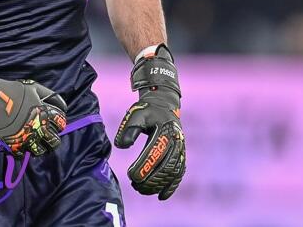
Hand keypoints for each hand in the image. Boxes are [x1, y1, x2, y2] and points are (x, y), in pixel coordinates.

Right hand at [0, 52, 67, 156]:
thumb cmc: (12, 90)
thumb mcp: (33, 87)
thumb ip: (50, 96)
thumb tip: (62, 106)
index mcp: (44, 113)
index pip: (61, 123)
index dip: (60, 123)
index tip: (57, 123)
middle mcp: (36, 128)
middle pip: (54, 142)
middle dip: (54, 139)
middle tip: (49, 136)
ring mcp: (24, 138)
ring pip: (40, 151)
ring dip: (40, 147)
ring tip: (37, 141)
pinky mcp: (12, 145)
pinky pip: (23, 154)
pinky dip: (24, 151)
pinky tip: (23, 143)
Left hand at [115, 44, 185, 199]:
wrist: (164, 105)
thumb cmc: (147, 110)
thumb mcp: (136, 114)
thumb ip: (128, 129)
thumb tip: (122, 146)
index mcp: (164, 130)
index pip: (154, 152)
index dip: (144, 166)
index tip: (131, 176)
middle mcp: (176, 141)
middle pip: (165, 166)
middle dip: (150, 179)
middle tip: (135, 186)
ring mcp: (180, 149)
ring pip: (172, 172)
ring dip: (158, 184)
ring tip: (142, 190)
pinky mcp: (181, 155)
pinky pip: (179, 174)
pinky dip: (172, 187)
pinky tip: (161, 197)